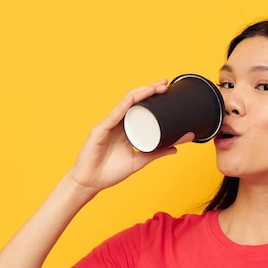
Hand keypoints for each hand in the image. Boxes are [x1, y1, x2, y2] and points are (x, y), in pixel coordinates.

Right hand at [68, 80, 193, 192]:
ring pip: (125, 104)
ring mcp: (108, 125)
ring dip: (140, 94)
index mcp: (126, 128)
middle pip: (134, 101)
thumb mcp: (140, 160)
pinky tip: (131, 100)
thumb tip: (176, 148)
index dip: (153, 97)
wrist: (91, 183)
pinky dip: (122, 107)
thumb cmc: (111, 171)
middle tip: (165, 84)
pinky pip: (112, 117)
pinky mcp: (99, 131)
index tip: (167, 90)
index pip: (141, 107)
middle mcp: (118, 123)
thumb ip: (156, 153)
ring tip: (154, 88)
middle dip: (149, 90)